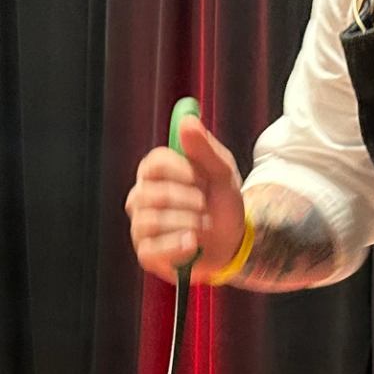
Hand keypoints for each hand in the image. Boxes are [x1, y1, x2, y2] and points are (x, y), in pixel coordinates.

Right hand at [124, 115, 245, 282]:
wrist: (233, 242)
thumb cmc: (222, 202)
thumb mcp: (222, 172)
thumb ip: (204, 147)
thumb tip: (186, 119)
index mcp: (155, 173)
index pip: (153, 164)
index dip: (180, 171)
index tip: (202, 178)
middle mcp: (141, 197)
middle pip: (153, 193)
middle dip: (189, 200)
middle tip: (206, 204)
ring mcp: (140, 226)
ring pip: (151, 221)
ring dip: (188, 222)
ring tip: (204, 224)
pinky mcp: (146, 253)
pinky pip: (152, 248)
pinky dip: (179, 245)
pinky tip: (194, 243)